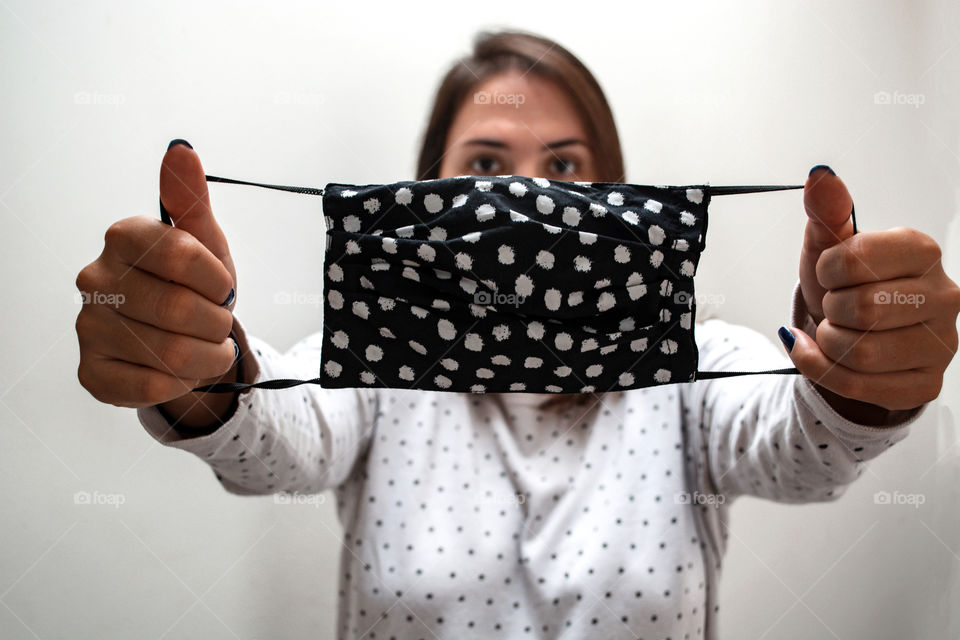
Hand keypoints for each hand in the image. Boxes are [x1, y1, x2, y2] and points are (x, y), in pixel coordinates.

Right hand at [76, 140, 239, 424]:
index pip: (182, 253)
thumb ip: (192, 200)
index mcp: (123, 238)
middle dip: (216, 323)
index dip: (217, 279)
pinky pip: (151, 387)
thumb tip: (181, 152)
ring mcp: (88, 328)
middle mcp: (95, 280)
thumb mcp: (206, 242)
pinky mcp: (92, 372)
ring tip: (205, 347)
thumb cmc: (195, 286)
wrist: (184, 338)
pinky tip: (180, 370)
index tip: (223, 288)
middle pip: (179, 310)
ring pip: (170, 354)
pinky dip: (181, 382)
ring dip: (206, 357)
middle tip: (217, 324)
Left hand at [783, 166, 959, 412]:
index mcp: (921, 252)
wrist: (849, 335)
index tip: (830, 273)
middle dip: (831, 310)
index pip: (860, 258)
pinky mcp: (925, 382)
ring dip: (827, 343)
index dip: (828, 269)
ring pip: (860, 353)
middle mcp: (943, 295)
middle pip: (864, 310)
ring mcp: (940, 343)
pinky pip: (857, 385)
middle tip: (835, 306)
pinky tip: (821, 356)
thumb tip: (822, 177)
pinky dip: (822, 371)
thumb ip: (826, 211)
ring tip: (833, 331)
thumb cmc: (845, 287)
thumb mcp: (828, 248)